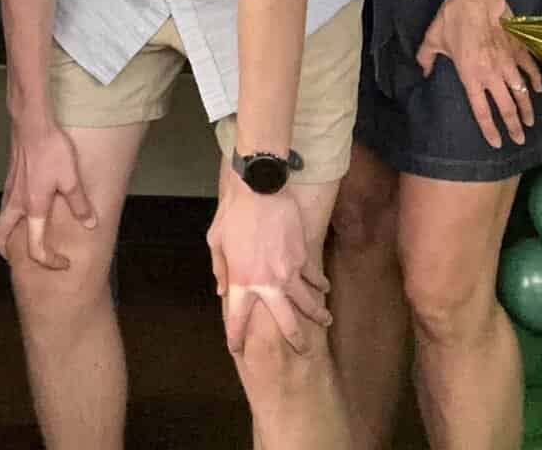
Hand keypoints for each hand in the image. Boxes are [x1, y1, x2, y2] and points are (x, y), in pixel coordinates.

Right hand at [0, 120, 96, 267]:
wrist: (32, 123)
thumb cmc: (51, 149)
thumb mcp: (71, 178)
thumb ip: (79, 204)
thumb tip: (89, 224)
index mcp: (33, 208)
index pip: (35, 248)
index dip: (49, 261)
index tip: (62, 261)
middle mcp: (17, 202)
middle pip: (0, 235)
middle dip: (7, 251)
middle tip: (22, 257)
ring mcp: (10, 189)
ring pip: (1, 218)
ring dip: (7, 232)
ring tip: (24, 234)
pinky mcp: (10, 176)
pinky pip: (5, 203)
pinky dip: (10, 214)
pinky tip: (26, 206)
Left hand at [207, 176, 329, 354]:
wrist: (259, 189)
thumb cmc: (233, 213)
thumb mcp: (216, 240)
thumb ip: (220, 268)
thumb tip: (222, 290)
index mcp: (242, 282)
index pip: (238, 320)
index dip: (236, 338)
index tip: (237, 349)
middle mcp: (268, 284)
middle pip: (286, 324)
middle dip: (296, 341)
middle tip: (302, 351)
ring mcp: (289, 273)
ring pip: (308, 304)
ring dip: (318, 315)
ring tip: (325, 322)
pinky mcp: (302, 257)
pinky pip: (314, 277)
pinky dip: (321, 284)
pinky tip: (325, 289)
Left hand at [417, 0, 541, 147]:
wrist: (475, 0)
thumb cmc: (451, 21)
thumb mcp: (432, 40)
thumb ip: (426, 58)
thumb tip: (424, 71)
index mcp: (470, 77)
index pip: (481, 111)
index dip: (490, 130)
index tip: (497, 143)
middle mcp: (492, 76)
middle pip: (506, 108)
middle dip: (514, 127)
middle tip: (520, 139)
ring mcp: (508, 64)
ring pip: (522, 93)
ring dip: (527, 109)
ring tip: (530, 122)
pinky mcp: (518, 50)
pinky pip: (530, 70)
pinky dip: (535, 81)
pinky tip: (537, 89)